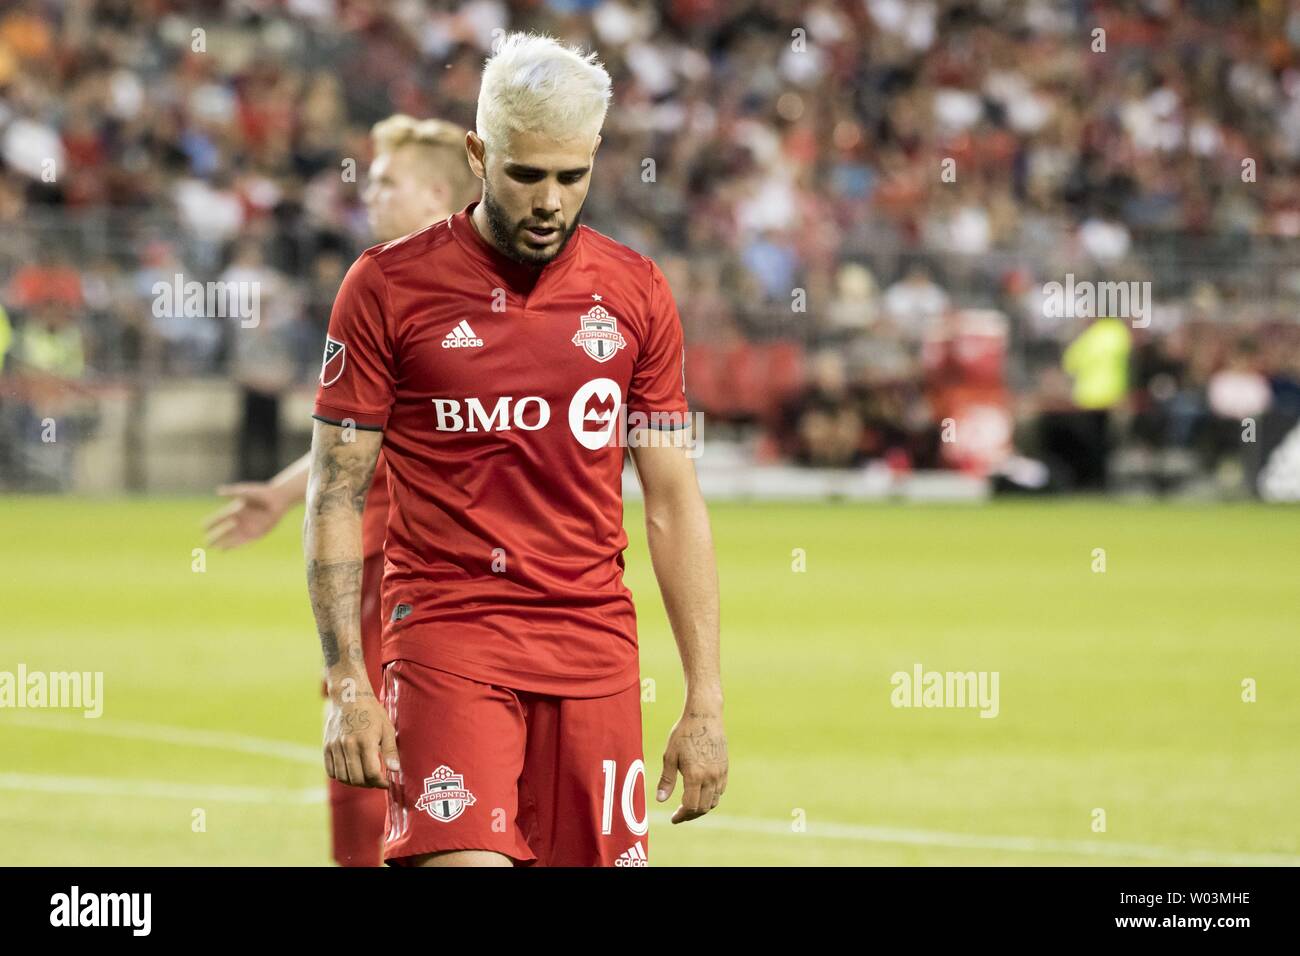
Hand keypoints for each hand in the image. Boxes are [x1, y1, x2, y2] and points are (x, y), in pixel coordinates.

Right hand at [203, 482, 288, 548]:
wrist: (278, 499)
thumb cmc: (261, 493)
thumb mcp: (246, 492)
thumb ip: (233, 492)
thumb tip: (218, 491)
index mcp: (234, 510)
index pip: (219, 518)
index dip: (211, 522)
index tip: (201, 526)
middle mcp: (239, 520)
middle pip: (223, 530)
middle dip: (214, 536)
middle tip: (205, 542)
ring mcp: (247, 528)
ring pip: (231, 538)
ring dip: (222, 542)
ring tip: (213, 547)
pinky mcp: (257, 534)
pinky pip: (243, 542)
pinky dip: (234, 545)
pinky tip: (225, 549)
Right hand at [323, 690, 398, 788]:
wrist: (349, 697)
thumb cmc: (372, 712)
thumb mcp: (387, 728)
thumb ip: (391, 750)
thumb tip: (395, 770)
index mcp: (366, 741)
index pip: (371, 773)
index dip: (381, 782)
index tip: (387, 783)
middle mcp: (348, 745)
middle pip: (356, 778)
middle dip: (369, 784)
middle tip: (376, 781)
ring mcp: (335, 746)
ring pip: (343, 777)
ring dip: (355, 783)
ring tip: (365, 779)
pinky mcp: (327, 746)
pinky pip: (331, 770)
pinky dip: (341, 776)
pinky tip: (351, 772)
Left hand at [656, 708, 726, 823]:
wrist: (705, 715)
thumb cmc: (684, 733)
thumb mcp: (670, 755)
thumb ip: (666, 780)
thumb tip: (660, 800)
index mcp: (695, 775)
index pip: (690, 806)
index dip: (681, 816)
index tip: (673, 818)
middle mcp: (710, 777)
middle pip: (703, 808)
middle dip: (691, 815)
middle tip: (679, 815)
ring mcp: (720, 773)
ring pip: (714, 801)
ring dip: (702, 808)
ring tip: (689, 807)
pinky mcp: (725, 768)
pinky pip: (720, 790)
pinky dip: (711, 797)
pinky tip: (701, 793)